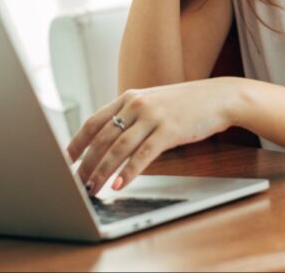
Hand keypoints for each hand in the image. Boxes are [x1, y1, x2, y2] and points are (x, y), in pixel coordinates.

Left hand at [66, 78, 239, 195]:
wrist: (218, 97)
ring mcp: (153, 116)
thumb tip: (108, 141)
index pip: (93, 122)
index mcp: (128, 98)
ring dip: (102, 171)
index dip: (77, 142)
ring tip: (92, 188)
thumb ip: (130, 117)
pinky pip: (143, 155)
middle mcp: (136, 105)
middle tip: (75, 182)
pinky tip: (119, 185)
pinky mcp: (169, 130)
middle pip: (102, 138)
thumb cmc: (185, 105)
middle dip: (86, 163)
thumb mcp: (152, 104)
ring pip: (119, 148)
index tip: (66, 160)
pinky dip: (129, 172)